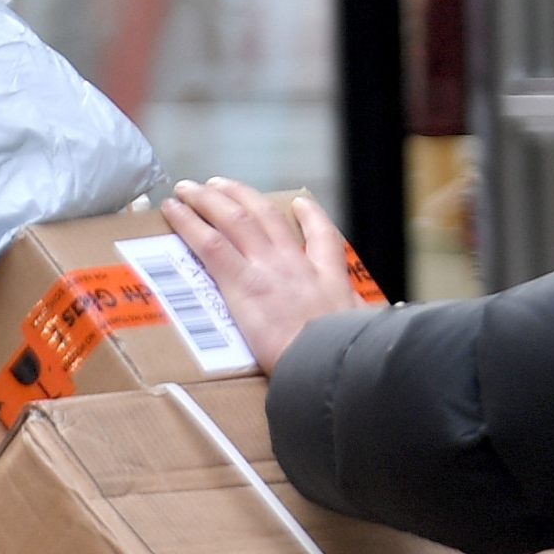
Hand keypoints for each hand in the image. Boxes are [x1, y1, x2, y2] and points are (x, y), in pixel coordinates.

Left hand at [162, 179, 374, 372]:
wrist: (329, 367)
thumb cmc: (349, 361)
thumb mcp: (366, 340)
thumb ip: (364, 332)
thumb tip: (379, 334)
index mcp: (330, 280)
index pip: (323, 237)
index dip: (310, 217)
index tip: (300, 205)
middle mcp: (297, 265)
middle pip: (266, 216)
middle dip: (242, 196)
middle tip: (222, 186)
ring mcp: (268, 270)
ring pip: (235, 218)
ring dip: (210, 198)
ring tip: (191, 188)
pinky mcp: (242, 284)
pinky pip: (210, 243)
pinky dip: (188, 222)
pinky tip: (174, 210)